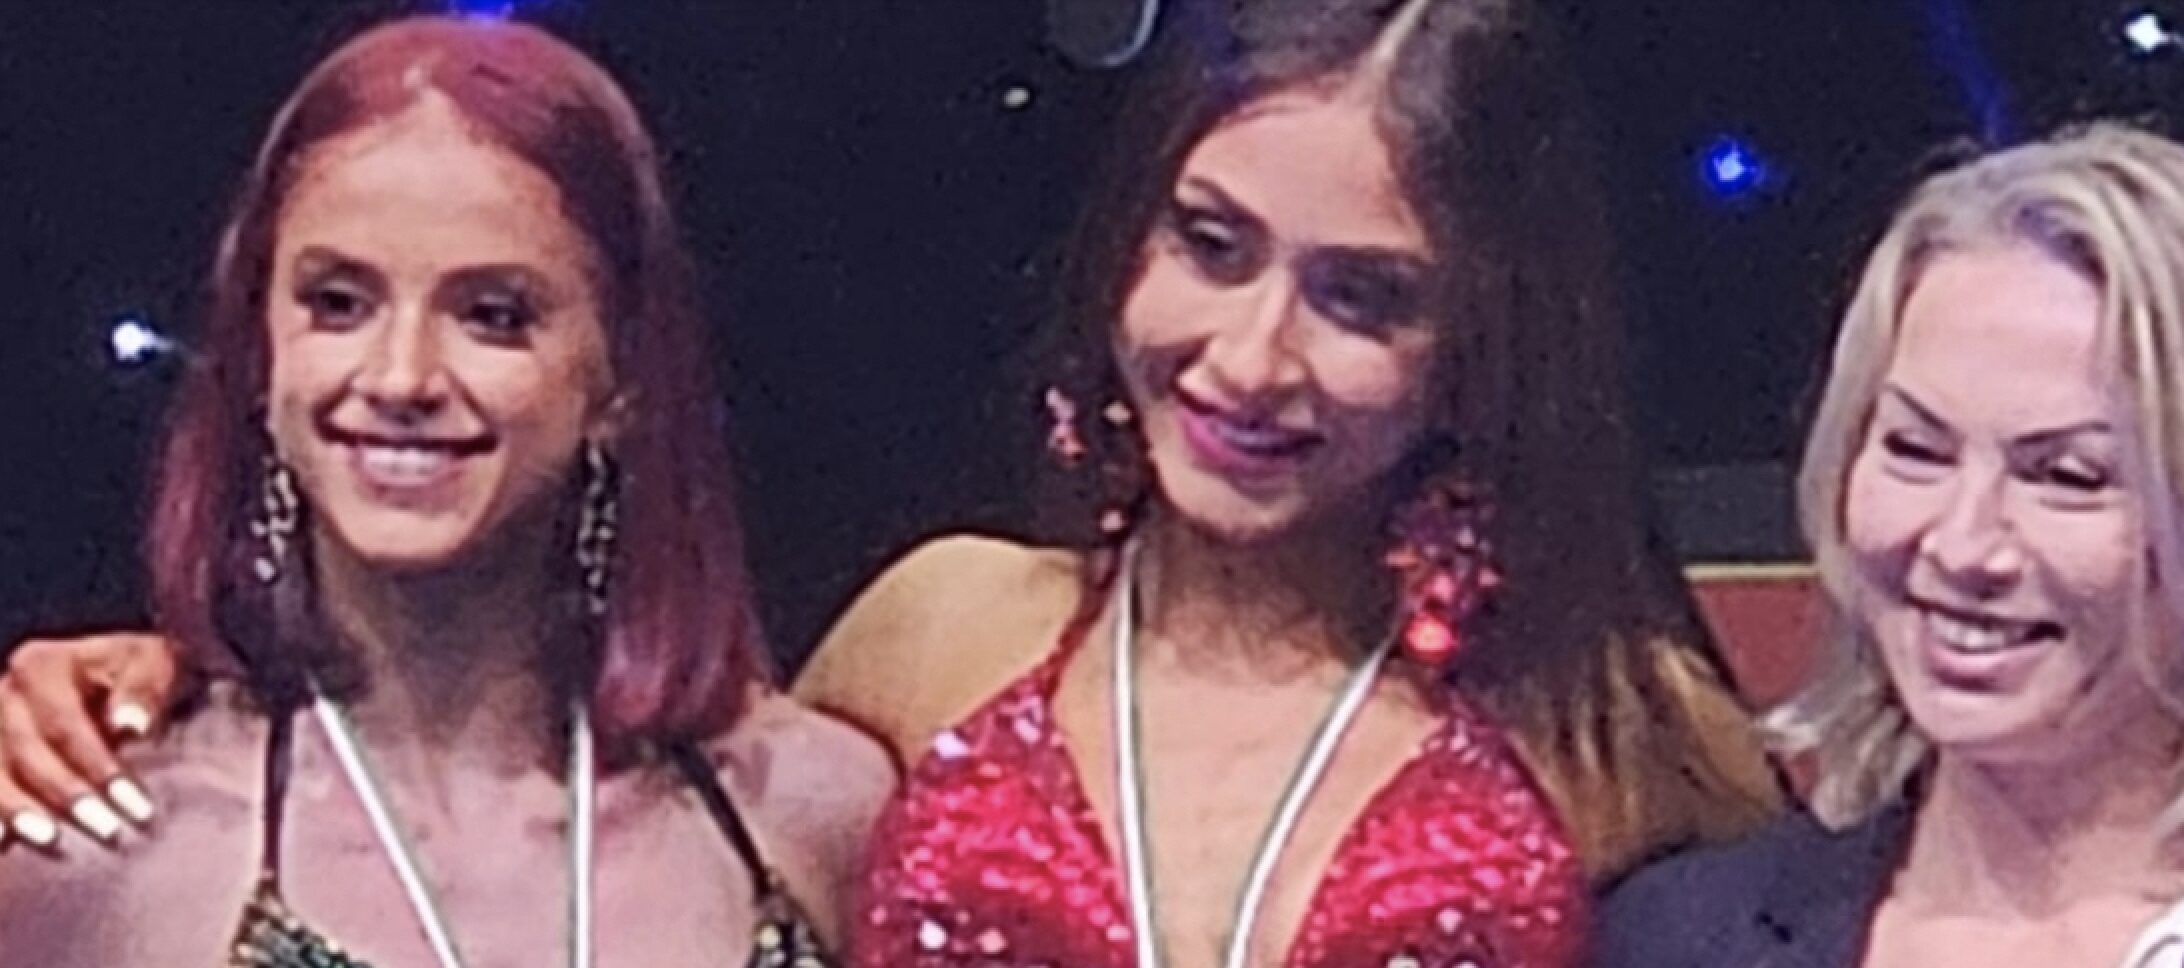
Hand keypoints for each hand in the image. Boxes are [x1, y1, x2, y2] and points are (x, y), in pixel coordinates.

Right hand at [0, 632, 178, 849]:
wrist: (106, 671)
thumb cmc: (133, 670)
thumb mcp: (150, 663)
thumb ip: (142, 689)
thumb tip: (130, 725)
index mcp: (42, 667)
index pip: (65, 726)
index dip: (98, 768)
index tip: (136, 806)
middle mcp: (5, 696)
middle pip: (27, 753)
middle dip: (67, 797)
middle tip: (108, 832)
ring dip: (18, 811)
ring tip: (49, 841)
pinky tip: (1, 842)